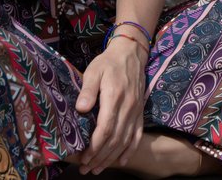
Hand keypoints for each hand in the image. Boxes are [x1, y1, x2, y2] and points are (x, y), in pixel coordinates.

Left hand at [75, 36, 147, 173]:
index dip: (95, 146)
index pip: (106, 129)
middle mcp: (128, 108)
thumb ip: (88, 90)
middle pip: (115, 139)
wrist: (131, 54)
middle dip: (100, 157)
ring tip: (98, 168)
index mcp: (115, 98)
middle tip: (86, 169)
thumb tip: (81, 108)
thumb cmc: (109, 63)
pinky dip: (130, 150)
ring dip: (112, 157)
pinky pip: (137, 135)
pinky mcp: (140, 112)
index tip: (84, 157)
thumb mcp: (94, 71)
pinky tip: (121, 160)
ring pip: (125, 140)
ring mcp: (136, 111)